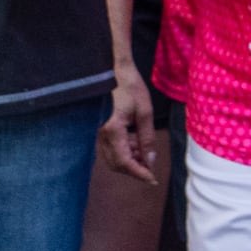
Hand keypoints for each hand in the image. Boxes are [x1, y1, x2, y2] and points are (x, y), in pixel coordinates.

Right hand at [97, 59, 158, 182]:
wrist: (112, 70)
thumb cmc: (130, 86)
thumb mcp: (144, 112)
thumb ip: (147, 138)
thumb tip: (150, 160)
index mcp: (113, 130)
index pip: (125, 162)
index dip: (139, 173)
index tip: (152, 180)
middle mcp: (101, 135)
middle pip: (117, 164)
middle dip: (135, 168)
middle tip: (151, 164)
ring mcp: (98, 132)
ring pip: (113, 158)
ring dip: (130, 159)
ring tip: (144, 147)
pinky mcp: (99, 129)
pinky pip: (110, 148)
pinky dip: (123, 150)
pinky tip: (134, 140)